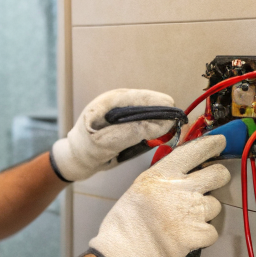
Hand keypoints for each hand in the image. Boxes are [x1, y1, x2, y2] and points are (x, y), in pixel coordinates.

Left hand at [50, 88, 180, 182]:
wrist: (78, 159)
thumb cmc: (86, 149)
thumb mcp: (103, 143)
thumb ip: (129, 133)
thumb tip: (157, 125)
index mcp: (109, 101)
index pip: (140, 97)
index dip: (159, 104)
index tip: (175, 113)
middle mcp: (119, 103)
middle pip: (148, 102)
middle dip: (163, 112)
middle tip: (177, 124)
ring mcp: (124, 112)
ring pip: (149, 111)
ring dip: (160, 120)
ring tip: (172, 128)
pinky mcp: (128, 122)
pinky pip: (146, 120)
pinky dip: (154, 126)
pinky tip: (161, 132)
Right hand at [88, 135, 229, 256]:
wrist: (123, 253)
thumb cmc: (126, 223)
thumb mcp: (140, 188)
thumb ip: (164, 178)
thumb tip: (186, 173)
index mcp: (162, 175)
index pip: (195, 150)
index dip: (212, 145)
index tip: (220, 142)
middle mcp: (180, 188)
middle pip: (218, 175)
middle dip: (218, 178)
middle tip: (210, 185)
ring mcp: (191, 211)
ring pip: (215, 205)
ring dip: (205, 212)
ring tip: (186, 220)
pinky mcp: (197, 234)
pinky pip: (212, 231)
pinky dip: (203, 236)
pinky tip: (187, 236)